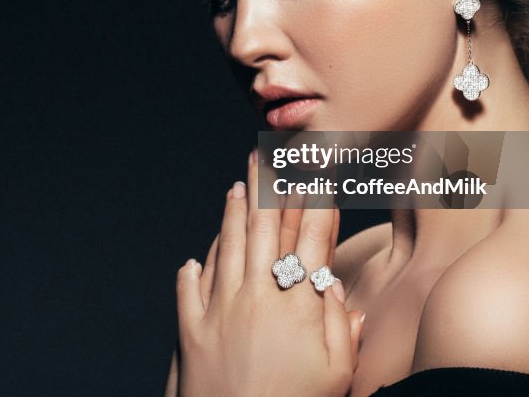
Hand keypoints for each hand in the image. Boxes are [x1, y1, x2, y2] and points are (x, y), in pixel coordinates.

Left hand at [173, 149, 363, 396]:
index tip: (317, 171)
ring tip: (235, 186)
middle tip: (265, 154)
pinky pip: (189, 289)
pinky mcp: (191, 331)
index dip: (314, 201)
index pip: (309, 239)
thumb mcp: (337, 375)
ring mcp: (220, 311)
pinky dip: (192, 269)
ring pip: (226, 248)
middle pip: (262, 229)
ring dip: (231, 214)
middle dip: (266, 187)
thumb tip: (335, 286)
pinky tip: (194, 257)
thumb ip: (339, 326)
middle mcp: (257, 298)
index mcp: (298, 306)